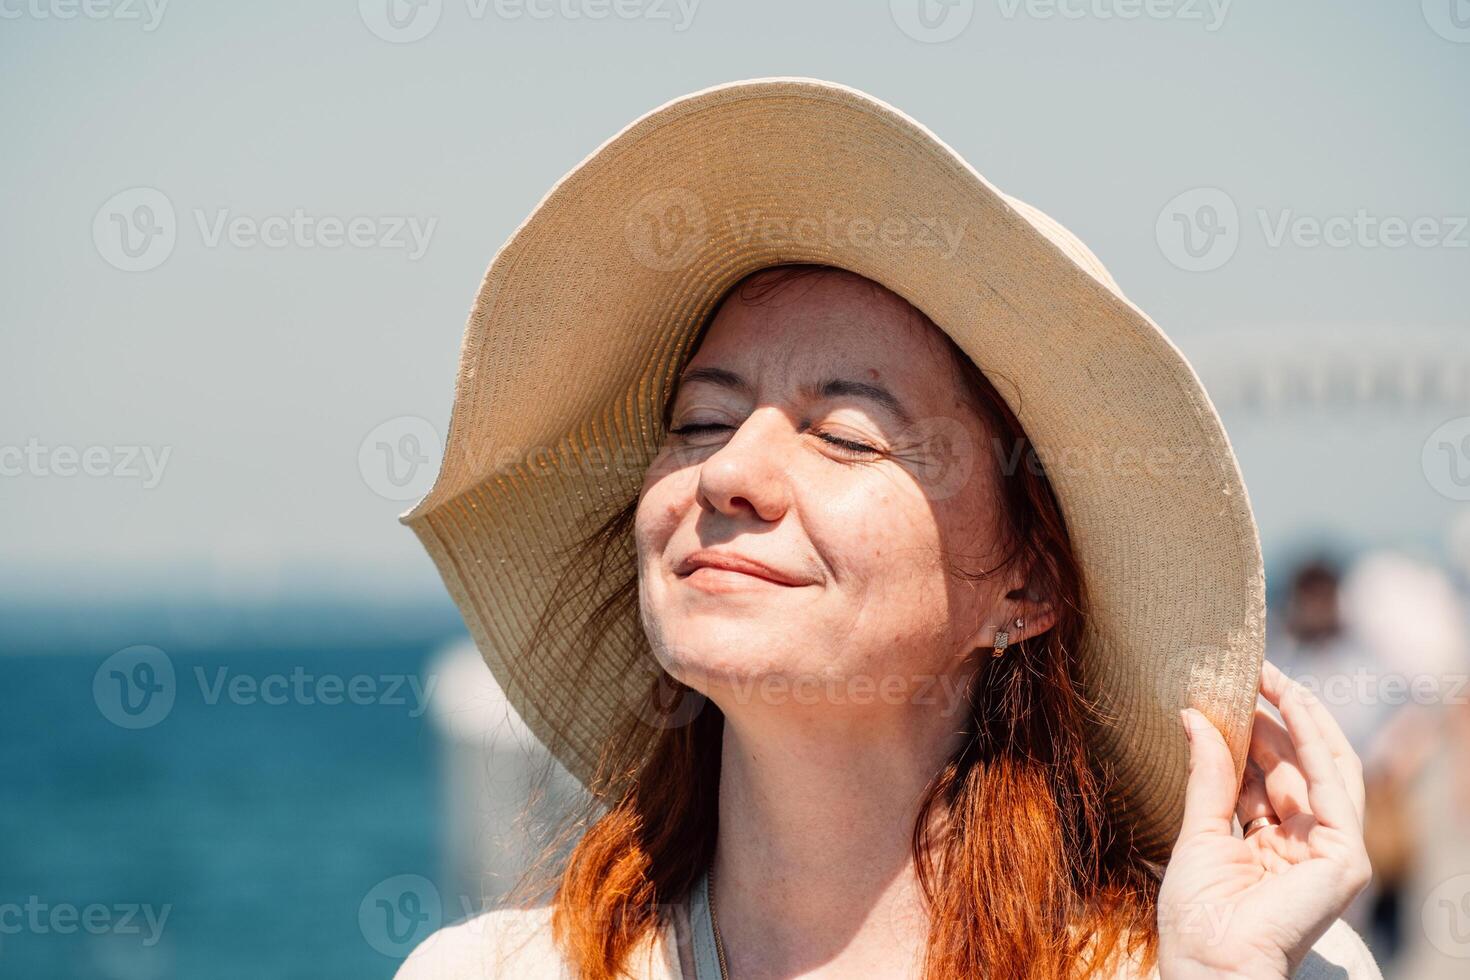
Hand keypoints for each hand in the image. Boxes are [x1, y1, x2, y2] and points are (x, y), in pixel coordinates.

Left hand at [1156, 660, 1371, 979]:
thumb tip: (1192, 716)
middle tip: (1248, 670)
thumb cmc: (1198, 914)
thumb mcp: (1197, 831)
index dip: (1250, 730)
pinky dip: (1314, 741)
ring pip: (1321, 767)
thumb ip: (1207, 776)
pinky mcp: (1345, 858)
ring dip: (1298, 717)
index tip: (1227, 688)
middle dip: (1275, 716)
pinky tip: (1292, 704)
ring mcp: (1329, 852)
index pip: (1266, 774)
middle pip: (1295, 766)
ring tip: (1269, 674)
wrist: (1208, 963)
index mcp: (1270, 842)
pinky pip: (1332, 786)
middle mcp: (1304, 844)